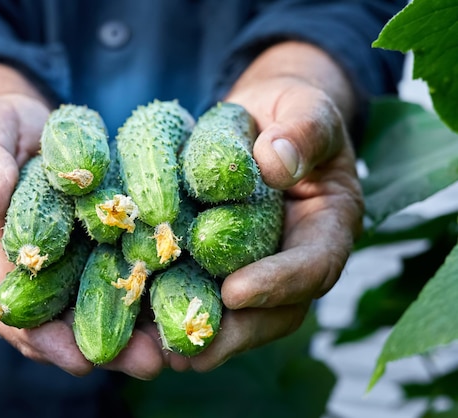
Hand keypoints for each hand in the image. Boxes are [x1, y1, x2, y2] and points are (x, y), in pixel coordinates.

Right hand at [0, 91, 166, 378]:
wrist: (25, 123)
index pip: (11, 307)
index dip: (43, 337)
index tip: (78, 360)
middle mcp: (33, 268)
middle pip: (65, 320)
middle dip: (105, 344)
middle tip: (147, 363)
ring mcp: (69, 258)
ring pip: (100, 303)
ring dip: (136, 328)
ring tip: (176, 346)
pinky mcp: (101, 241)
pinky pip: (122, 269)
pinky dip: (150, 288)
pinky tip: (186, 298)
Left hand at [177, 43, 363, 371]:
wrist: (264, 122)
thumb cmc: (291, 112)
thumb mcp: (305, 109)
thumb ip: (303, 131)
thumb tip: (275, 161)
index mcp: (328, 226)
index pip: (314, 266)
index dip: (280, 283)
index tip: (236, 291)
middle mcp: (293, 259)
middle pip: (275, 312)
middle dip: (234, 333)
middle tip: (192, 351)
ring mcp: (258, 267)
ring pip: (237, 317)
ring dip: (198, 336)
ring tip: (156, 352)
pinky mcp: (220, 266)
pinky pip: (202, 294)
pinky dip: (172, 312)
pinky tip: (138, 328)